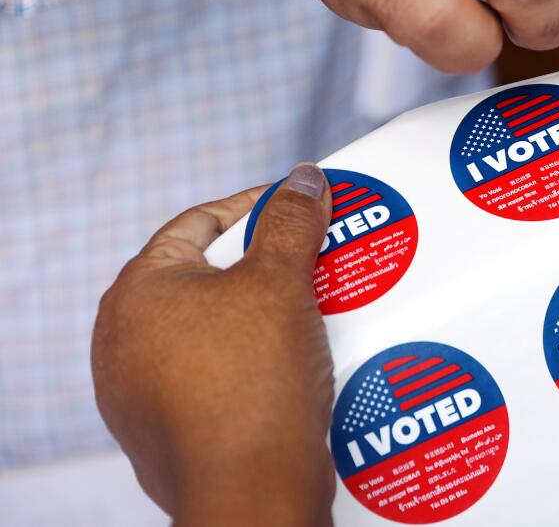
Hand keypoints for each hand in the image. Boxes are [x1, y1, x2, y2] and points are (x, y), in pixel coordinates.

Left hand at [92, 164, 334, 526]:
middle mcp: (124, 341)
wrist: (251, 491)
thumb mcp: (279, 283)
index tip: (302, 205)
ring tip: (321, 307)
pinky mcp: (169, 431)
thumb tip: (303, 180)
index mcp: (136, 293)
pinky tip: (303, 361)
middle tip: (319, 257)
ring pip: (216, 330)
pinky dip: (260, 361)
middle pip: (208, 278)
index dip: (256, 206)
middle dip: (269, 265)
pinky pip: (220, 376)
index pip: (198, 223)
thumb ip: (291, 222)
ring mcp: (141, 392)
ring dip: (268, 316)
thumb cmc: (252, 383)